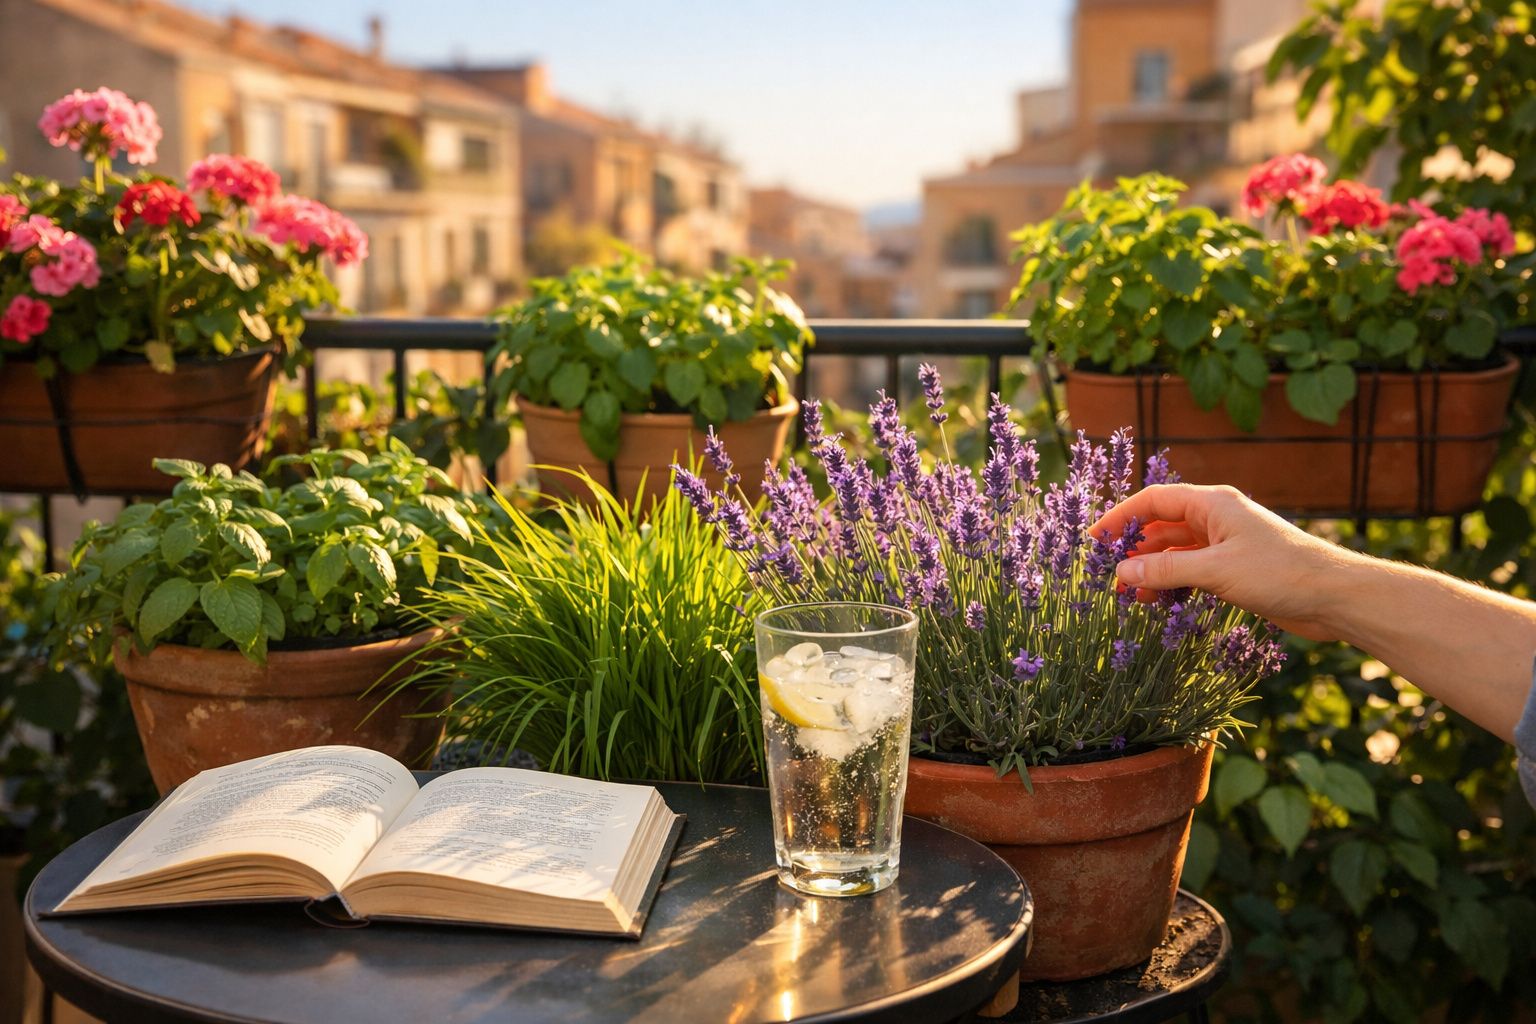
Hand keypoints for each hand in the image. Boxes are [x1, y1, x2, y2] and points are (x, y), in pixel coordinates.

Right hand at [1088, 484, 1360, 641]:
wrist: (1335, 597)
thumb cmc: (1281, 572)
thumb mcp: (1216, 570)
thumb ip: (1165, 569)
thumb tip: (1122, 572)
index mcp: (1213, 504)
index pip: (1153, 501)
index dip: (1120, 517)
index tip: (1093, 539)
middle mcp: (1217, 519)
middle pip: (1161, 526)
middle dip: (1133, 549)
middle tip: (1107, 575)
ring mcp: (1226, 545)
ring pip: (1175, 552)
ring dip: (1151, 570)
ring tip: (1129, 597)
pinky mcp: (1235, 570)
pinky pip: (1191, 571)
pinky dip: (1172, 584)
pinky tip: (1159, 603)